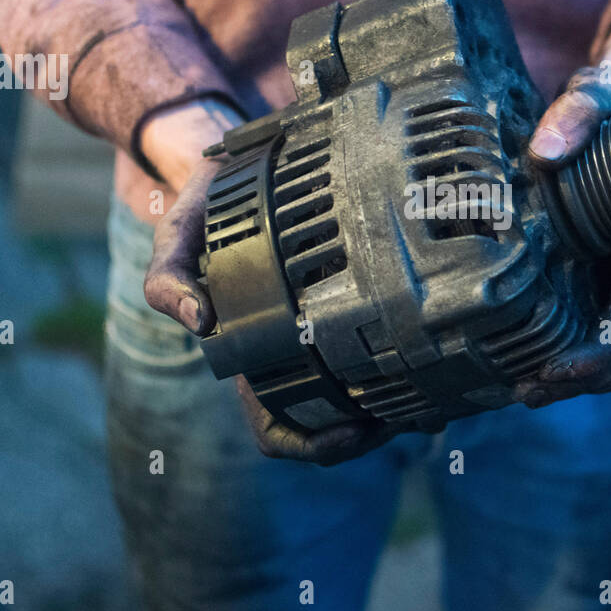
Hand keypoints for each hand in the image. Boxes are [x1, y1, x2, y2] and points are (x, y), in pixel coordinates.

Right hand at [140, 112, 407, 465]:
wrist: (240, 165)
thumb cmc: (206, 208)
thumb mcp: (176, 235)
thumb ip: (167, 278)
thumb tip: (199, 323)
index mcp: (252, 356)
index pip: (276, 429)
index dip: (313, 444)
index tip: (352, 430)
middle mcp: (294, 353)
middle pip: (336, 423)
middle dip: (374, 432)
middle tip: (410, 415)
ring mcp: (328, 330)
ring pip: (371, 394)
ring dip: (404, 404)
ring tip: (438, 394)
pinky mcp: (358, 299)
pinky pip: (391, 345)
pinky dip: (418, 360)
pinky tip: (443, 351)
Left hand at [513, 9, 610, 407]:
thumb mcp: (596, 97)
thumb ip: (574, 119)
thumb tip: (544, 153)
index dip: (600, 349)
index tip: (555, 366)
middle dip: (587, 378)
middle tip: (529, 389)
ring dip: (583, 379)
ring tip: (526, 388)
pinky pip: (607, 337)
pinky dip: (578, 360)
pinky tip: (532, 361)